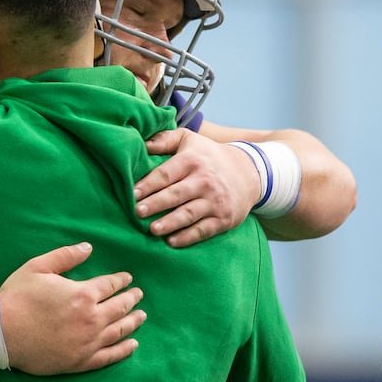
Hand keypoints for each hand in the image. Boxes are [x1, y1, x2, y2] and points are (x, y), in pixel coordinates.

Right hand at [0, 243, 145, 373]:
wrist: (0, 334)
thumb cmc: (17, 298)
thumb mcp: (38, 267)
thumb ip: (65, 256)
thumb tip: (88, 247)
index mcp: (83, 294)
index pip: (110, 285)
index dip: (121, 280)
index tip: (128, 279)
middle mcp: (92, 319)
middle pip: (120, 307)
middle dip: (132, 299)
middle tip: (139, 295)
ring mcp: (88, 342)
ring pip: (119, 331)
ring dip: (133, 322)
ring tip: (141, 316)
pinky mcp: (82, 361)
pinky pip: (110, 356)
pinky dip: (124, 350)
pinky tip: (133, 345)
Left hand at [137, 129, 258, 246]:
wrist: (249, 172)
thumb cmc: (209, 156)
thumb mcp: (190, 140)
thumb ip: (165, 140)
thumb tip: (142, 144)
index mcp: (192, 160)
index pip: (167, 173)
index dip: (149, 184)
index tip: (132, 193)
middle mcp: (204, 181)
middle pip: (176, 194)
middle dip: (156, 203)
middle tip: (137, 211)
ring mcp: (215, 201)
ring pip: (189, 213)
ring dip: (171, 222)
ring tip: (153, 229)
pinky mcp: (224, 218)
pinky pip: (204, 230)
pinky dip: (188, 236)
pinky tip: (172, 241)